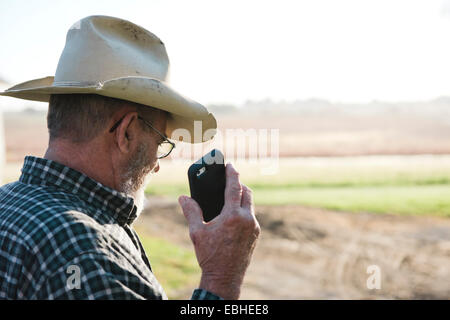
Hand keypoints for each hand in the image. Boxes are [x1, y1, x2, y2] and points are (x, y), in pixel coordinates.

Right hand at [178, 163, 259, 299]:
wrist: (225, 278)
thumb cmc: (210, 255)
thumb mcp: (197, 232)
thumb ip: (191, 211)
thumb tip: (183, 197)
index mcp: (233, 216)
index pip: (234, 187)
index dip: (232, 174)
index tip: (230, 165)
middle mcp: (247, 219)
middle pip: (247, 193)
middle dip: (240, 185)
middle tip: (230, 181)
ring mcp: (254, 228)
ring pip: (251, 205)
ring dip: (243, 198)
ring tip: (231, 197)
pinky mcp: (255, 235)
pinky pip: (252, 217)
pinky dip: (244, 211)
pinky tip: (235, 216)